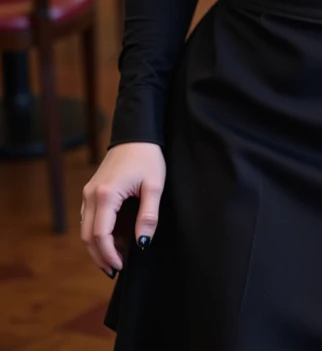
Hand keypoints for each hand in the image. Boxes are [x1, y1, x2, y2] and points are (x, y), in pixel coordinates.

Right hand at [81, 142, 165, 276]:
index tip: (122, 267)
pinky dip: (96, 233)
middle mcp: (91, 195)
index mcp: (106, 194)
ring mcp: (88, 192)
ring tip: (116, 259)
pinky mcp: (91, 190)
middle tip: (116, 270)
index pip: (100, 235)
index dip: (109, 255)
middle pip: (88, 236)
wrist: (136, 133)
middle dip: (100, 256)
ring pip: (85, 228)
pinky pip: (88, 218)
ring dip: (97, 246)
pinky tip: (112, 240)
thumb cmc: (147, 157)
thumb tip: (142, 244)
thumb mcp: (154, 186)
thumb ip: (148, 216)